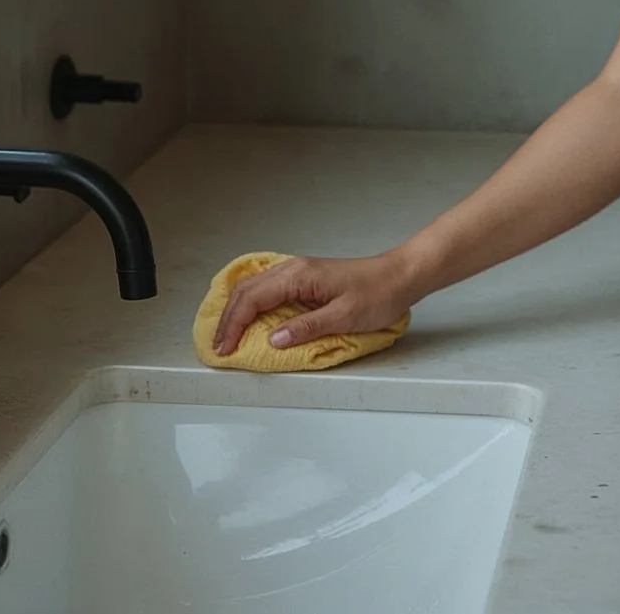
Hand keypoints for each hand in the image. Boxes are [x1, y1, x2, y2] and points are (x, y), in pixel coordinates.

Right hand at [210, 251, 422, 355]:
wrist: (401, 275)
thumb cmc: (378, 293)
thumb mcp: (344, 316)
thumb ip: (306, 328)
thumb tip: (273, 340)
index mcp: (298, 275)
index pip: (253, 299)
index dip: (234, 325)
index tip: (224, 350)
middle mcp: (293, 269)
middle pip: (247, 291)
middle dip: (228, 319)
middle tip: (218, 347)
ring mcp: (298, 272)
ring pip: (255, 288)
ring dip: (237, 312)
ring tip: (227, 336)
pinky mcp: (305, 279)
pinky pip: (269, 290)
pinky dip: (253, 305)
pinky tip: (250, 320)